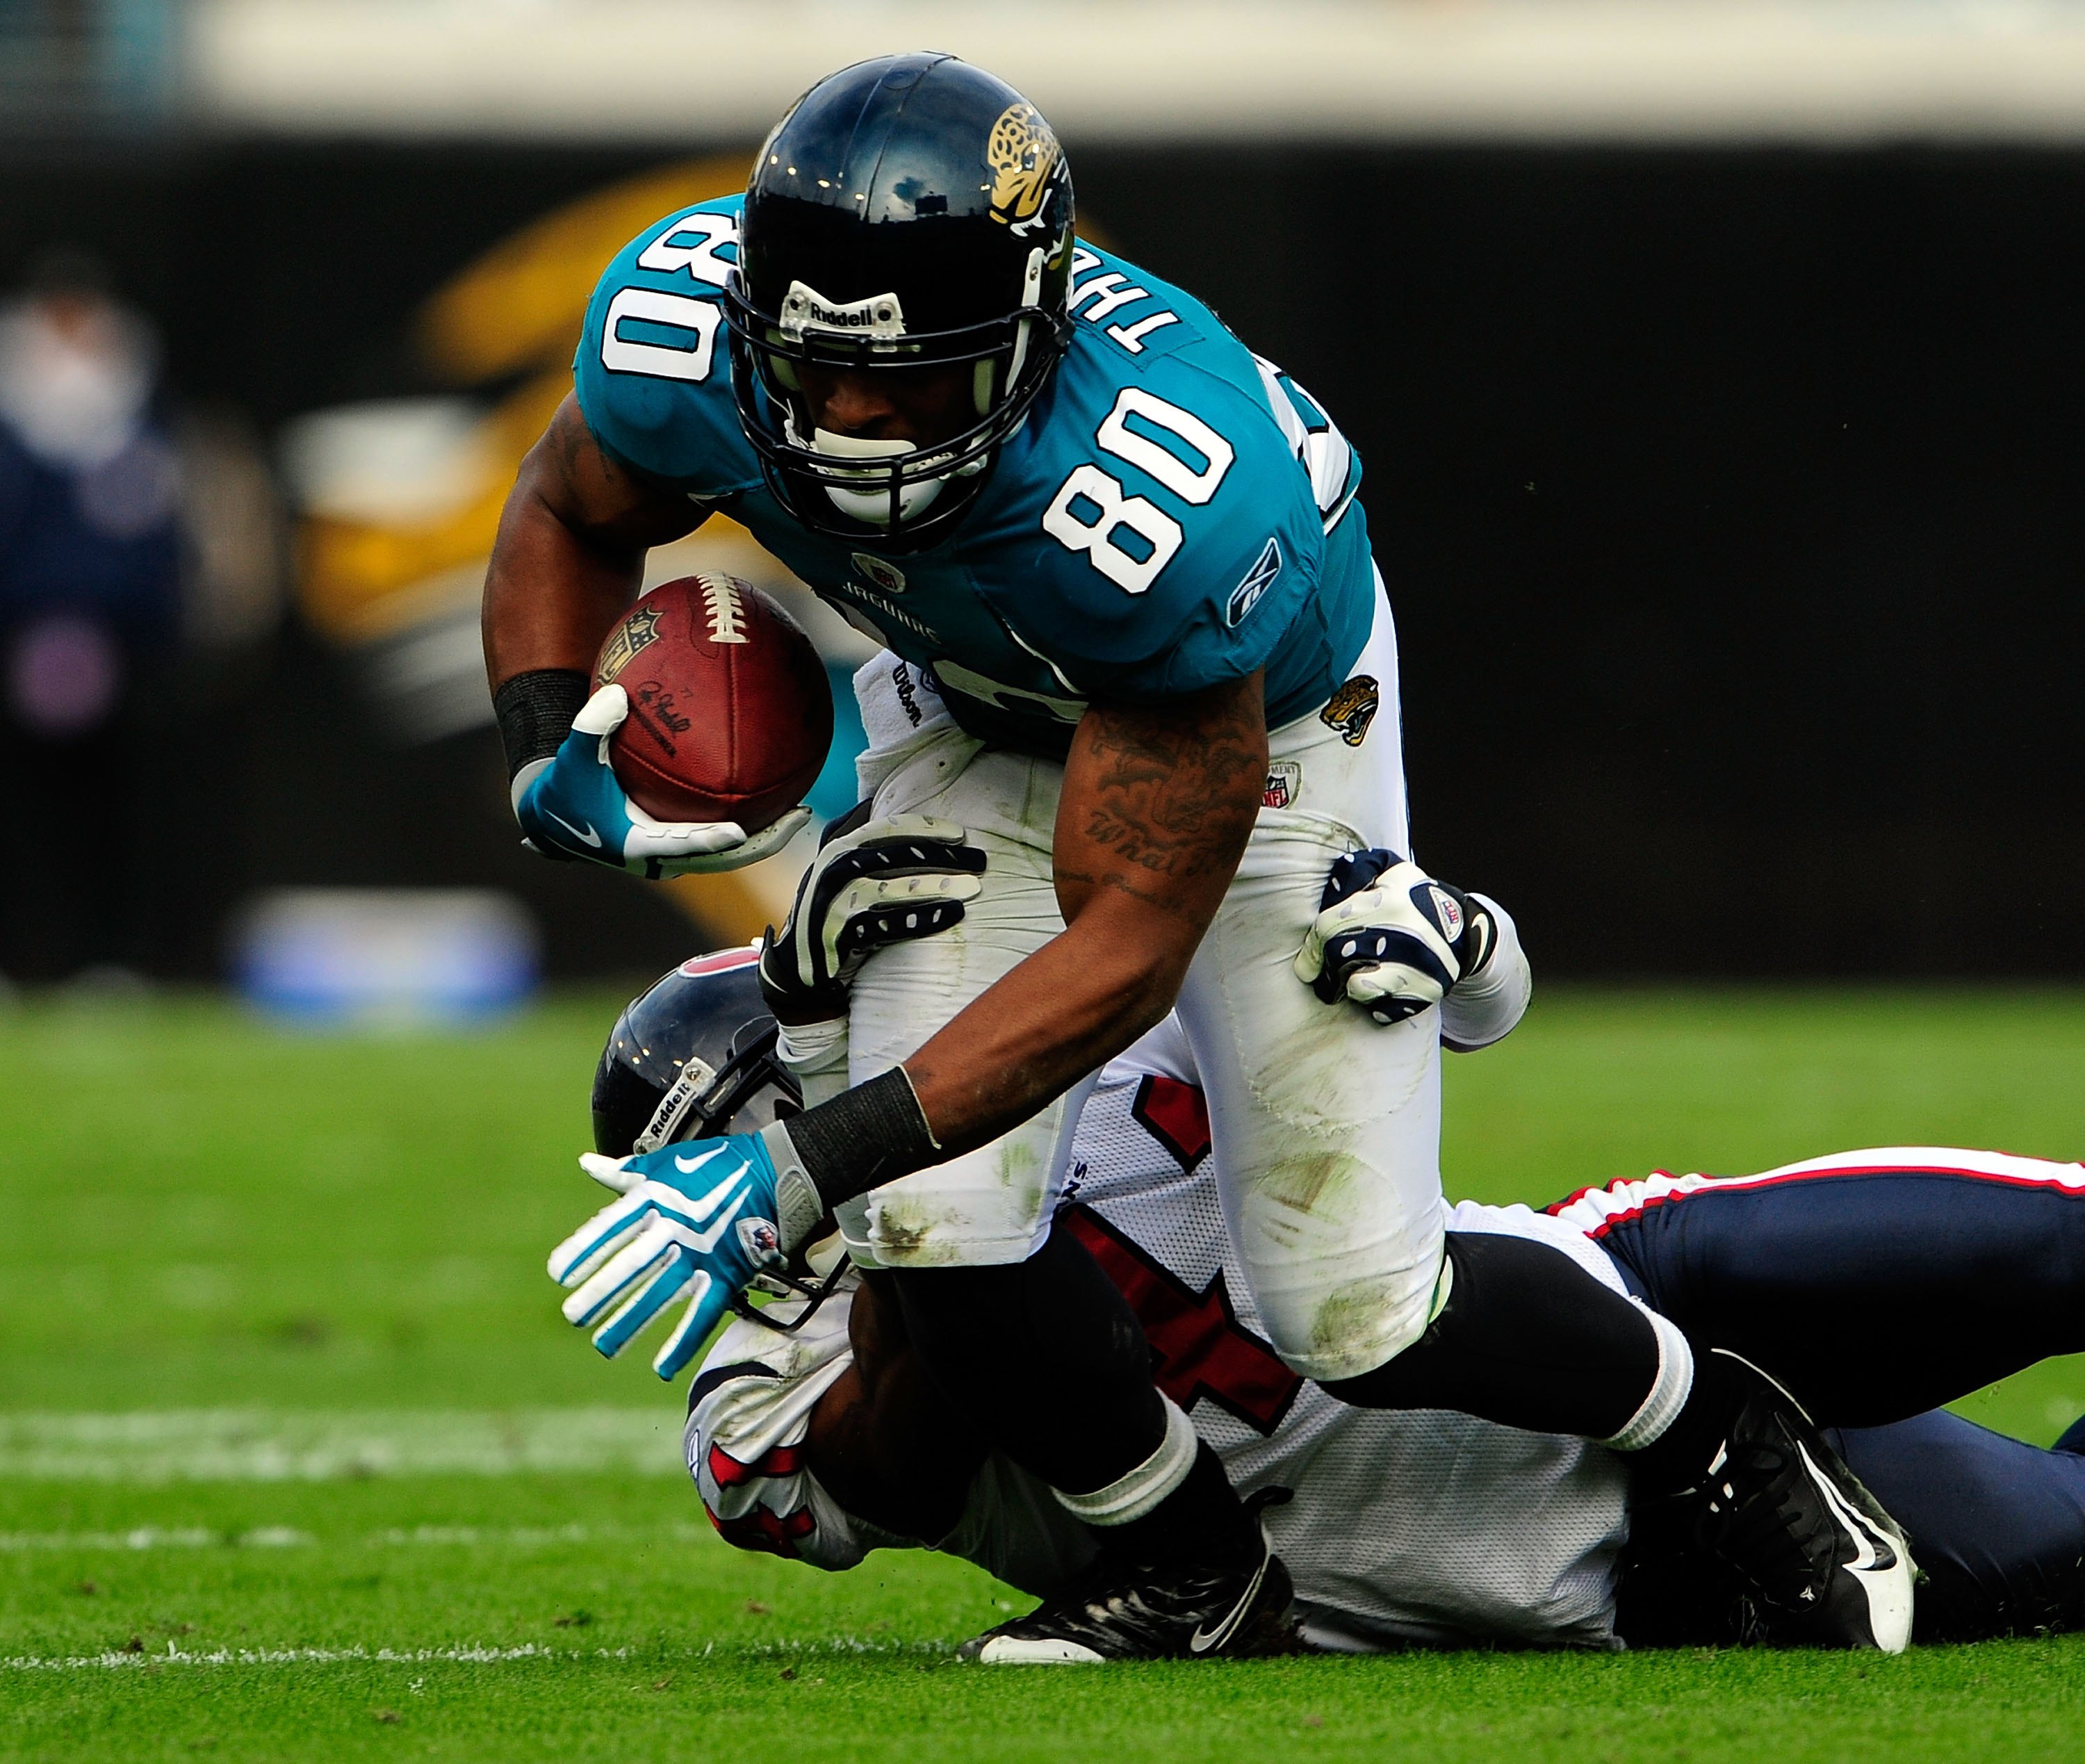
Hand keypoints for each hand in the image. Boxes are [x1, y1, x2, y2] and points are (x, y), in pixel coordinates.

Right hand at [514, 685, 811, 877]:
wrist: (557, 818)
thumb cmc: (568, 786)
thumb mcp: (572, 756)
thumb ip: (591, 727)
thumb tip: (616, 694)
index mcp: (637, 845)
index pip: (682, 847)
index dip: (711, 842)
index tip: (740, 831)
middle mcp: (663, 859)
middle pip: (724, 858)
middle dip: (764, 841)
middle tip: (800, 815)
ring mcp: (676, 856)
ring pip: (730, 854)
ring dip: (765, 835)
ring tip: (802, 809)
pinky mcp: (681, 847)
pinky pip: (722, 838)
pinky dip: (750, 822)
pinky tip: (776, 795)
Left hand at [547, 1133, 784, 1379]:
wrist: (774, 1172)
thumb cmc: (714, 1166)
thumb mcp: (666, 1163)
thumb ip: (623, 1173)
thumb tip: (585, 1163)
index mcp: (657, 1198)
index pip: (613, 1227)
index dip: (585, 1251)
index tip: (558, 1274)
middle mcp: (676, 1226)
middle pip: (634, 1263)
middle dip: (602, 1291)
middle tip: (573, 1315)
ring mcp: (703, 1253)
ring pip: (663, 1292)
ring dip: (633, 1321)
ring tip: (603, 1346)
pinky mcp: (727, 1275)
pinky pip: (703, 1313)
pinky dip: (684, 1341)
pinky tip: (662, 1368)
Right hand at [758, 813, 985, 1022]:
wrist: (797, 963)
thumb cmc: (828, 908)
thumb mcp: (834, 867)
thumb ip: (853, 835)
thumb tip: (872, 800)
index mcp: (839, 847)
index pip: (888, 828)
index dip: (926, 827)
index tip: (960, 833)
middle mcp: (835, 868)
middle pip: (897, 855)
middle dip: (943, 856)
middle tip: (980, 860)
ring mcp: (836, 901)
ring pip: (894, 888)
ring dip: (937, 887)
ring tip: (972, 888)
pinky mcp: (840, 933)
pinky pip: (888, 925)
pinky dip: (921, 920)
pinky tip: (951, 916)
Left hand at [1292, 849, 1496, 1025]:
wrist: (1465, 932)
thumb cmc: (1415, 898)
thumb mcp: (1391, 871)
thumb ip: (1355, 873)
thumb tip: (1326, 890)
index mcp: (1388, 902)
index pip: (1329, 927)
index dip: (1311, 947)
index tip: (1308, 963)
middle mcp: (1402, 934)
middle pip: (1339, 958)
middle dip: (1330, 965)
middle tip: (1333, 968)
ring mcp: (1415, 966)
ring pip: (1359, 988)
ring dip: (1351, 985)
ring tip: (1358, 977)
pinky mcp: (1425, 992)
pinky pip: (1383, 1010)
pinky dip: (1375, 1006)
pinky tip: (1381, 991)